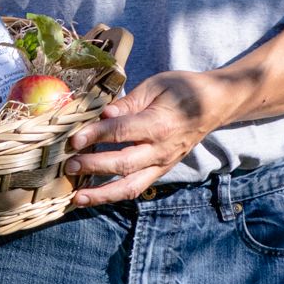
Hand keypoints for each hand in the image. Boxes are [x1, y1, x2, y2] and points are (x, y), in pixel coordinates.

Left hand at [62, 70, 226, 205]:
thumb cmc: (182, 90)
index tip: (74, 139)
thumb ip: (127, 103)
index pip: (121, 133)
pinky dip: (114, 194)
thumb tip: (103, 115)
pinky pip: (137, 187)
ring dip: (102, 195)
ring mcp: (162, 164)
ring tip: (77, 198)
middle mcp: (161, 150)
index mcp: (159, 125)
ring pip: (130, 187)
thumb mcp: (154, 86)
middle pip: (123, 164)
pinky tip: (94, 196)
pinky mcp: (161, 171)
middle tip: (69, 165)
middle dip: (93, 167)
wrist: (214, 104)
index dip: (95, 136)